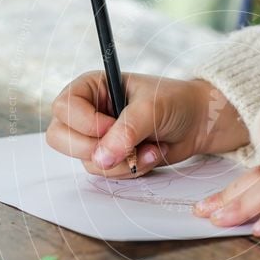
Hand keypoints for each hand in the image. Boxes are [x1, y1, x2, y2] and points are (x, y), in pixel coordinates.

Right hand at [46, 72, 247, 177]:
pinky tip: (152, 155)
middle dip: (94, 148)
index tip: (111, 126)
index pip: (64, 108)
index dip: (85, 123)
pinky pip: (107, 173)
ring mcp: (98, 137)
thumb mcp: (152, 108)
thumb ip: (126, 130)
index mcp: (92, 87)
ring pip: (87, 160)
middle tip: (125, 147)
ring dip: (122, 161)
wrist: (199, 122)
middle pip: (60, 138)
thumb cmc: (175, 102)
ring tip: (151, 147)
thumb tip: (101, 157)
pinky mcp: (112, 157)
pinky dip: (132, 169)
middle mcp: (89, 112)